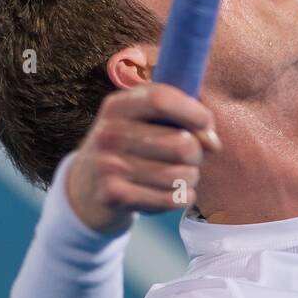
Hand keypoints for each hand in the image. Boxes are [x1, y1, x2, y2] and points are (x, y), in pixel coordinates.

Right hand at [66, 83, 220, 234]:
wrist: (84, 189)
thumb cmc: (127, 147)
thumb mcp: (141, 122)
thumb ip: (179, 120)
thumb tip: (213, 142)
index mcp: (117, 105)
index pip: (162, 99)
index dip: (193, 111)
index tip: (207, 122)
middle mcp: (109, 133)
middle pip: (179, 143)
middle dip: (197, 152)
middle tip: (190, 156)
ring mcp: (109, 166)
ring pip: (180, 174)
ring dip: (191, 177)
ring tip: (181, 174)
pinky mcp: (115, 196)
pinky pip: (171, 199)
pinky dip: (182, 197)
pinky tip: (171, 192)